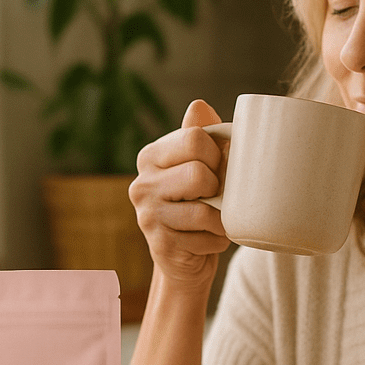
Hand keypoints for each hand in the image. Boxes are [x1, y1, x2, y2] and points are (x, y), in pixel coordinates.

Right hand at [129, 99, 231, 293]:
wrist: (186, 258)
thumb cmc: (200, 204)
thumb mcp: (201, 165)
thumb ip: (201, 134)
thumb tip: (199, 105)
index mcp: (152, 156)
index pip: (195, 138)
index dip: (219, 154)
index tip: (219, 167)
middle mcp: (142, 183)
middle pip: (199, 173)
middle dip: (219, 188)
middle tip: (217, 197)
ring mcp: (148, 215)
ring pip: (203, 210)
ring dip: (221, 218)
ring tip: (216, 219)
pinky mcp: (160, 244)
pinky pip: (205, 236)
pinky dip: (217, 240)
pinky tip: (208, 239)